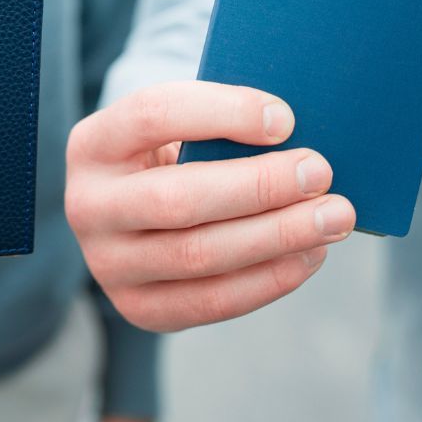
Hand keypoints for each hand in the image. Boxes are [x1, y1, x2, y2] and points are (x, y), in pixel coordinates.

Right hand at [65, 81, 354, 331]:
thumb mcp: (177, 128)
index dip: (222, 113)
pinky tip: (309, 254)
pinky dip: (269, 279)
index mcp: (93, 144)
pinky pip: (211, 302)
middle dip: (260, 187)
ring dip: (277, 237)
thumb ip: (222, 127)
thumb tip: (297, 135)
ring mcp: (107, 264)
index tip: (285, 119)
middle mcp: (87, 206)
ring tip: (333, 217)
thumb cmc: (171, 157)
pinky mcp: (138, 308)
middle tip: (320, 173)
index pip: (153, 115)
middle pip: (178, 199)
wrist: (132, 214)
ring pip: (198, 256)